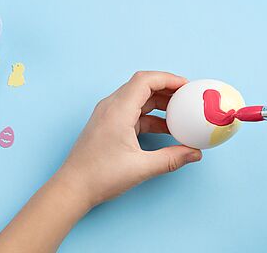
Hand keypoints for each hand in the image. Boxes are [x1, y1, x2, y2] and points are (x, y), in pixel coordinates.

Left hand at [0, 71, 201, 252]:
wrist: (72, 188)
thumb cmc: (100, 176)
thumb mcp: (141, 168)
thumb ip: (171, 159)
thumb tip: (194, 153)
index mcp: (118, 110)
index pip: (145, 80)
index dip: (168, 79)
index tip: (187, 86)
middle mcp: (111, 107)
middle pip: (142, 86)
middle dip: (166, 89)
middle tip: (187, 97)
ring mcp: (107, 115)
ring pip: (137, 99)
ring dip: (158, 104)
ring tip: (180, 114)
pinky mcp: (107, 125)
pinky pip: (132, 112)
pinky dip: (149, 116)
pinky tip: (164, 129)